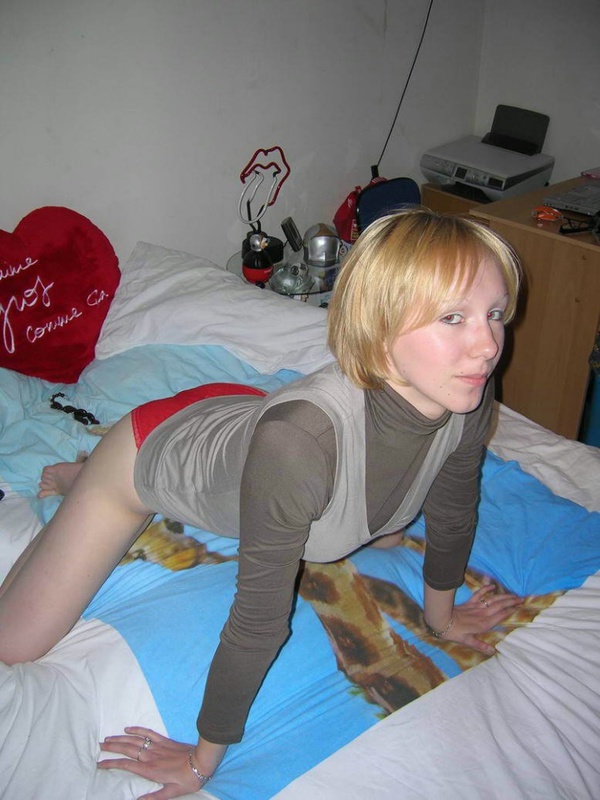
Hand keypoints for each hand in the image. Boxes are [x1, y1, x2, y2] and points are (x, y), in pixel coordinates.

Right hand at [98, 727, 224, 799]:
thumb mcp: (171, 793)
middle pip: (126, 749)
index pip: (125, 765)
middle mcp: (150, 756)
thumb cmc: (187, 779)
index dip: (111, 764)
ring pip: (135, 740)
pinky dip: (137, 729)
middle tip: (98, 746)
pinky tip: (129, 728)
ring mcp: (157, 746)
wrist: (201, 761)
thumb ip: (153, 798)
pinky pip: (148, 732)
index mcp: (149, 770)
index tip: (99, 763)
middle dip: (111, 747)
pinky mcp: (164, 740)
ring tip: (108, 738)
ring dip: (120, 738)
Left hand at [446, 584, 522, 655]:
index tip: (520, 608)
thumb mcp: (467, 642)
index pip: (501, 616)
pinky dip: (486, 589)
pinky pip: (479, 594)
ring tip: (513, 594)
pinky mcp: (469, 602)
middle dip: (511, 602)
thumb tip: (493, 651)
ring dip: (503, 596)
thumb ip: (480, 646)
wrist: (441, 620)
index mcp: (484, 624)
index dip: (511, 611)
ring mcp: (476, 607)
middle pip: (500, 606)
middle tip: (522, 599)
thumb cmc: (454, 633)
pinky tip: (492, 586)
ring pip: (493, 599)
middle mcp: (482, 614)